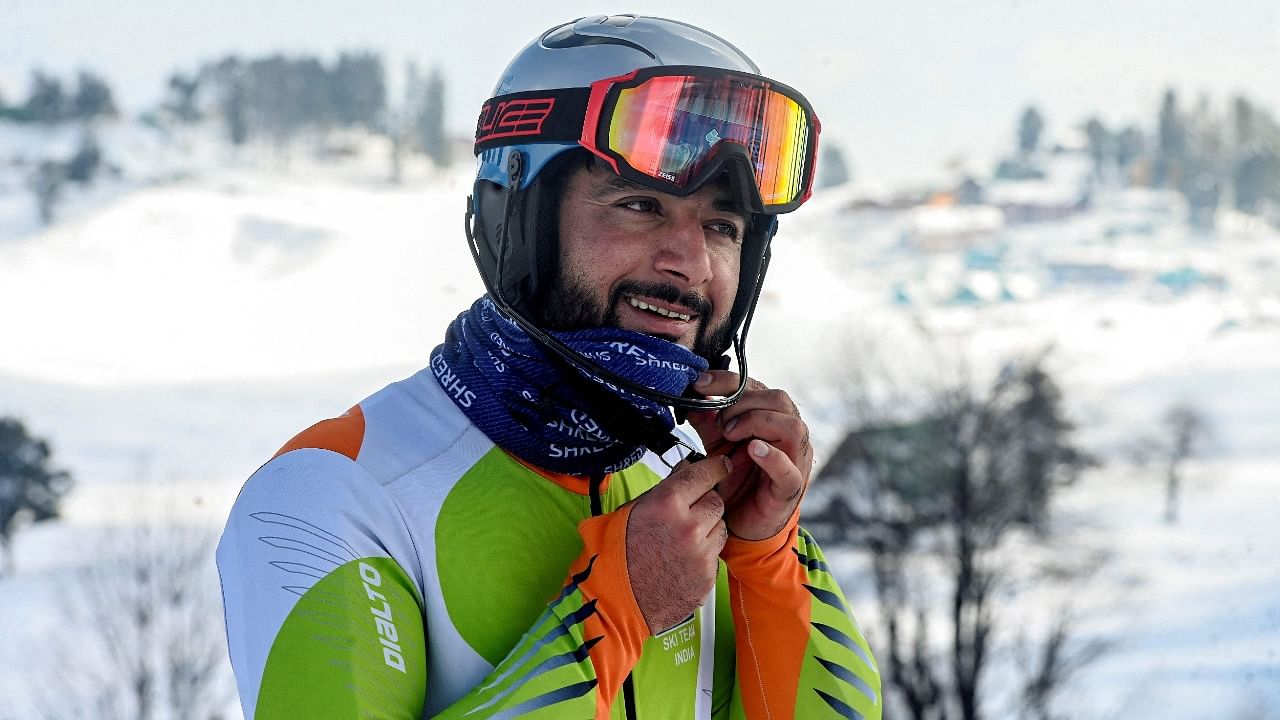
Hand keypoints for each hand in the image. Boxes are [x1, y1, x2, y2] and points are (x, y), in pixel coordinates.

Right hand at [625, 454, 730, 633]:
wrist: (613, 600)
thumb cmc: (615, 554)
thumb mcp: (631, 509)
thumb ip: (664, 488)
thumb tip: (686, 468)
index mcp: (667, 503)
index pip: (705, 474)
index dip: (716, 468)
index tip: (722, 467)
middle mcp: (689, 526)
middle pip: (716, 501)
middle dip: (705, 503)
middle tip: (687, 513)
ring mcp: (701, 553)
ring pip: (720, 527)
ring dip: (708, 528)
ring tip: (681, 540)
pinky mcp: (707, 576)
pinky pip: (716, 555)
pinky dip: (704, 554)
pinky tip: (682, 560)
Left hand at [686, 371, 811, 541]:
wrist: (742, 523)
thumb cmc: (737, 480)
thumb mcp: (718, 446)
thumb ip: (708, 423)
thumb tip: (694, 401)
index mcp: (772, 418)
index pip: (756, 387)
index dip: (728, 381)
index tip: (700, 385)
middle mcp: (788, 434)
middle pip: (778, 399)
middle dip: (742, 402)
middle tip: (718, 421)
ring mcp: (795, 460)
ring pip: (792, 427)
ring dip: (757, 423)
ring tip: (731, 433)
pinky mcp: (791, 487)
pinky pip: (790, 470)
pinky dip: (772, 457)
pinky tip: (753, 450)